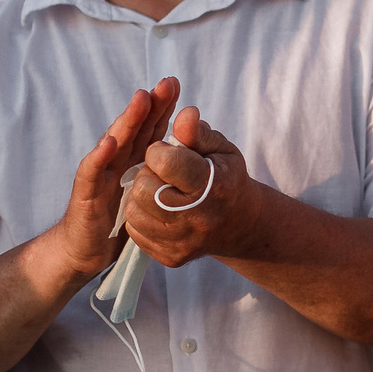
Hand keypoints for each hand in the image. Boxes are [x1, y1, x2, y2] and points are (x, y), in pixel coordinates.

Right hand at [42, 78, 180, 287]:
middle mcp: (117, 160)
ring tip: (141, 101)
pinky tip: (110, 142)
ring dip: (127, 121)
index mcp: (134, 159)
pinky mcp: (86, 193)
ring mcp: (100, 174)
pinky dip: (99, 156)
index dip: (161, 107)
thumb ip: (165, 170)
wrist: (88, 248)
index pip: (150, 128)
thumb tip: (190, 148)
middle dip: (148, 105)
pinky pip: (91, 173)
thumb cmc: (120, 218)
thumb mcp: (150, 193)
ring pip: (115, 142)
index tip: (174, 84)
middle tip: (164, 83)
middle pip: (134, 128)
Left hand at [121, 106, 260, 268]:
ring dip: (141, 195)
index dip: (159, 151)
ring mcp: (183, 242)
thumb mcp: (220, 149)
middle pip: (144, 188)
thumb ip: (197, 132)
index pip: (164, 162)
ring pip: (135, 211)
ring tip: (160, 190)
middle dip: (147, 174)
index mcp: (213, 187)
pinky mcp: (170, 257)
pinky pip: (136, 231)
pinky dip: (142, 216)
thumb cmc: (225, 178)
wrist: (237, 224)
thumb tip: (184, 114)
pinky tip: (159, 210)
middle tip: (163, 173)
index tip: (168, 151)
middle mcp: (199, 219)